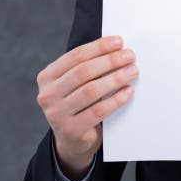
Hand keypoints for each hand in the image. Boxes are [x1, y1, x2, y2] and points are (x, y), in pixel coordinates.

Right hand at [36, 35, 137, 180]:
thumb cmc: (79, 103)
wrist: (72, 139)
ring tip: (133, 71)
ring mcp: (56, 114)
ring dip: (116, 78)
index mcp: (47, 77)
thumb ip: (88, 66)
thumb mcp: (75, 84)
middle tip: (130, 56)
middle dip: (110, 61)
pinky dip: (116, 99)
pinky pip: (98, 111)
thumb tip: (118, 48)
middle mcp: (48, 95)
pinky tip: (128, 91)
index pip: (75, 56)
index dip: (99, 47)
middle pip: (83, 72)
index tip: (119, 42)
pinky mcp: (71, 130)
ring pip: (91, 91)